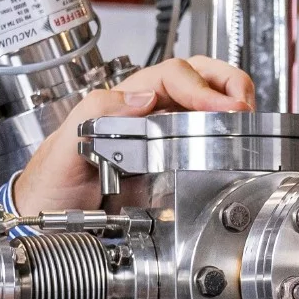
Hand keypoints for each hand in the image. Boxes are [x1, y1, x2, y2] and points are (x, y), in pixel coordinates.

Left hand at [9, 56, 255, 216]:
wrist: (50, 223)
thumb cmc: (50, 187)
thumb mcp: (62, 149)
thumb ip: (95, 115)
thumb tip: (143, 97)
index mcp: (122, 103)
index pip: (171, 76)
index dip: (198, 85)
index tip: (218, 105)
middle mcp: (146, 116)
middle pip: (196, 78)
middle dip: (226, 82)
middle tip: (243, 103)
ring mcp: (161, 140)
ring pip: (205, 106)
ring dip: (232, 103)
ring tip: (248, 119)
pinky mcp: (171, 168)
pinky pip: (205, 143)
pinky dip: (228, 136)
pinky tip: (238, 144)